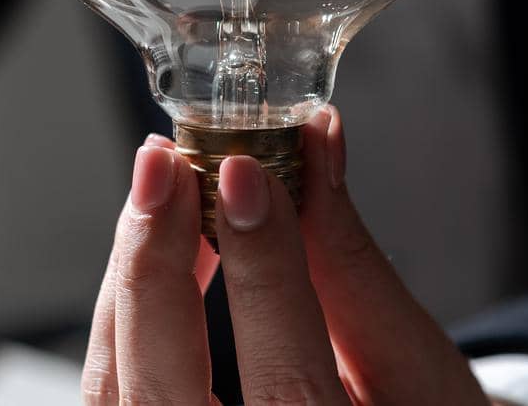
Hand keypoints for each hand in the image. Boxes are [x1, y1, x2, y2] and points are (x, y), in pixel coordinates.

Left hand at [83, 107, 491, 404]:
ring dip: (134, 273)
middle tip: (167, 165)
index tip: (245, 175)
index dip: (258, 274)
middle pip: (163, 390)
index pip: (284, 384)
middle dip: (156, 264)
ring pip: (116, 383)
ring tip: (163, 183)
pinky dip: (127, 305)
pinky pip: (113, 383)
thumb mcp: (414, 367)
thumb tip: (315, 145)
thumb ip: (351, 264)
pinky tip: (157, 239)